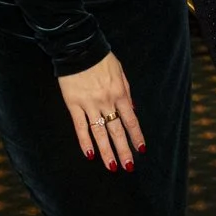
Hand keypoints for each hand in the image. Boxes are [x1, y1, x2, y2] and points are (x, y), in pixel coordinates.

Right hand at [56, 52, 144, 169]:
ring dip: (106, 151)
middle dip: (124, 150)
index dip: (136, 136)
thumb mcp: (120, 72)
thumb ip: (126, 92)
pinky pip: (80, 127)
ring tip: (112, 166)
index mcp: (120, 93)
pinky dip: (85, 141)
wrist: (79, 49)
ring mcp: (90, 105)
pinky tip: (89, 154)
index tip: (141, 150)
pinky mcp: (74, 105)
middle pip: (117, 130)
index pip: (131, 120)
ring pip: (100, 133)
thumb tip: (132, 109)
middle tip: (128, 166)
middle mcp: (107, 102)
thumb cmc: (102, 59)